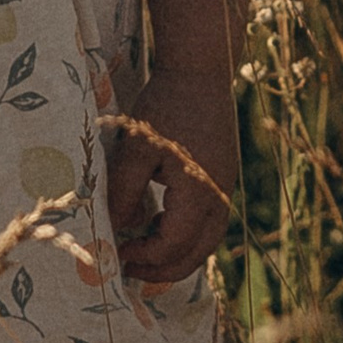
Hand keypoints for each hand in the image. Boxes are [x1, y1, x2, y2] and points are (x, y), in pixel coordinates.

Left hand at [103, 66, 239, 284]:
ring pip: (207, 240)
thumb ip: (124, 192)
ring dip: (177, 253)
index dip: (145, 258)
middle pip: (197, 252)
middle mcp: (219, 196)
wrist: (199, 72)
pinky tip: (158, 221)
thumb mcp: (135, 150)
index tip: (117, 253)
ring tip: (143, 252)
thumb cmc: (163, 107)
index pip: (174, 245)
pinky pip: (209, 221)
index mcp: (199, 193)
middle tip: (130, 270)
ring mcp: (224, 187)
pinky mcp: (222, 177)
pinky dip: (186, 233)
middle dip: (164, 269)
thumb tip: (119, 229)